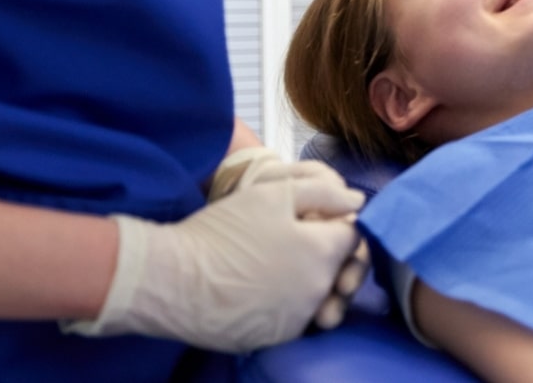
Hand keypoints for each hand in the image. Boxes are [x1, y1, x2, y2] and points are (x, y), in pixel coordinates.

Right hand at [207, 147, 372, 331]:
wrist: (173, 281)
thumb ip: (323, 194)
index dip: (338, 223)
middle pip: (342, 270)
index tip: (317, 219)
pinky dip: (291, 305)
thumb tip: (358, 202)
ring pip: (322, 297)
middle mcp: (318, 291)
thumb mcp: (274, 194)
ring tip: (285, 267)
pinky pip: (297, 319)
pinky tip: (267, 290)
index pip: (353, 236)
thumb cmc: (224, 230)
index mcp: (323, 253)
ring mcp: (297, 319)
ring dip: (315, 283)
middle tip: (302, 242)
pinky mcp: (275, 339)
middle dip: (333, 256)